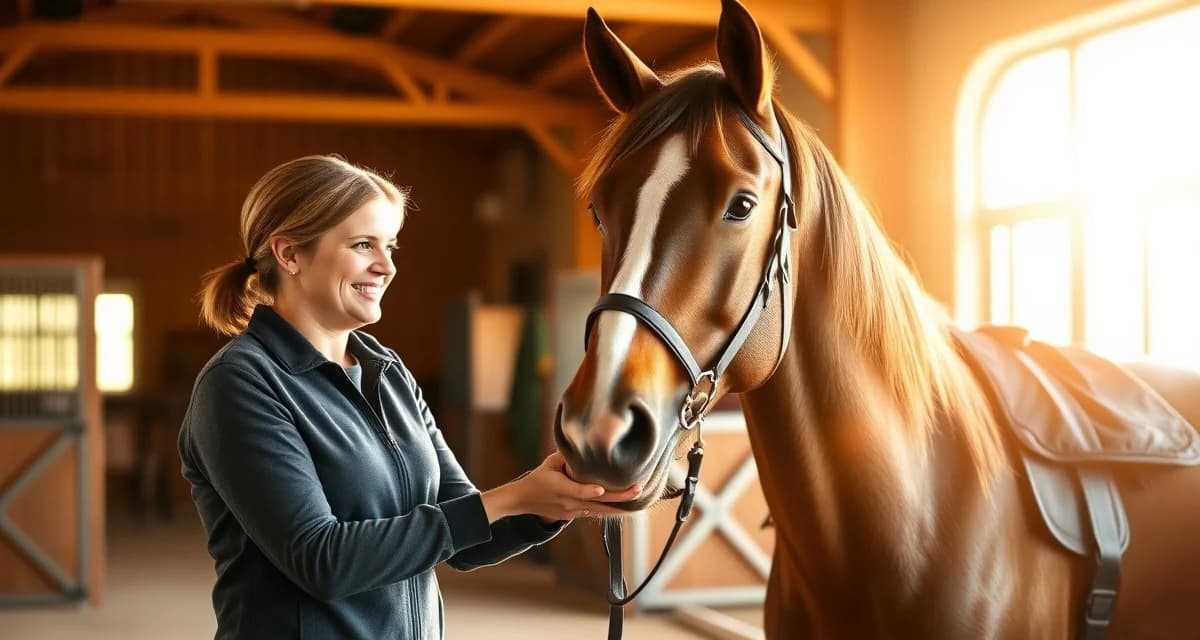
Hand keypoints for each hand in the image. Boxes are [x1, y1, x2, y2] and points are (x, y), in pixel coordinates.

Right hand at [481, 452, 640, 522]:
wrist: (523, 501)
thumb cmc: (537, 478)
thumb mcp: (549, 464)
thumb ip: (566, 456)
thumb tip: (584, 444)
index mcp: (559, 488)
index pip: (576, 491)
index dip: (588, 491)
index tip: (601, 490)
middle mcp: (568, 503)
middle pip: (596, 503)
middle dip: (619, 498)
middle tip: (637, 490)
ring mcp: (573, 512)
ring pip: (600, 512)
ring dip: (620, 507)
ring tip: (639, 502)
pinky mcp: (576, 516)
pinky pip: (597, 513)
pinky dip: (611, 510)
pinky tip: (627, 508)